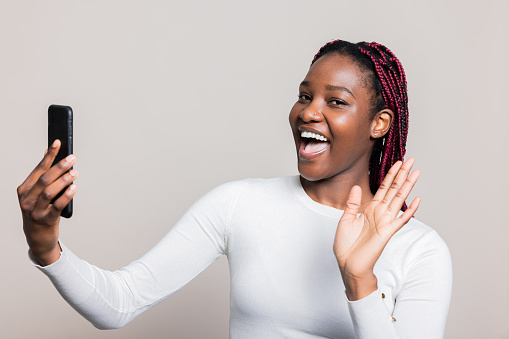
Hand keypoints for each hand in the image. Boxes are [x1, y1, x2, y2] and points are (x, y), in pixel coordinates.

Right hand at [17, 140, 78, 265]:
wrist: (38, 239)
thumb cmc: (40, 212)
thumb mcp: (38, 195)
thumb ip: (45, 178)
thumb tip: (53, 156)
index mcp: (24, 189)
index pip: (38, 169)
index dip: (49, 155)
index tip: (58, 142)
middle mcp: (27, 199)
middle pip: (44, 178)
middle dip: (59, 166)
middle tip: (72, 158)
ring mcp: (35, 210)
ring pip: (49, 191)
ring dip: (64, 180)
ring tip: (75, 173)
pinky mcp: (45, 220)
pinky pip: (57, 205)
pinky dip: (66, 195)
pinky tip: (74, 188)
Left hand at [333, 158, 420, 299]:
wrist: (348, 265)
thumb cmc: (346, 246)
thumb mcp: (345, 220)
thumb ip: (352, 203)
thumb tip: (356, 186)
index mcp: (370, 210)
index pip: (383, 188)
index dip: (390, 175)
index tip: (397, 162)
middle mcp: (380, 214)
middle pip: (394, 190)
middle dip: (402, 174)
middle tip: (411, 160)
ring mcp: (385, 222)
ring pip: (399, 200)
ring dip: (407, 186)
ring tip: (416, 172)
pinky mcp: (387, 232)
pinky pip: (401, 220)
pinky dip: (409, 210)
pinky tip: (418, 200)